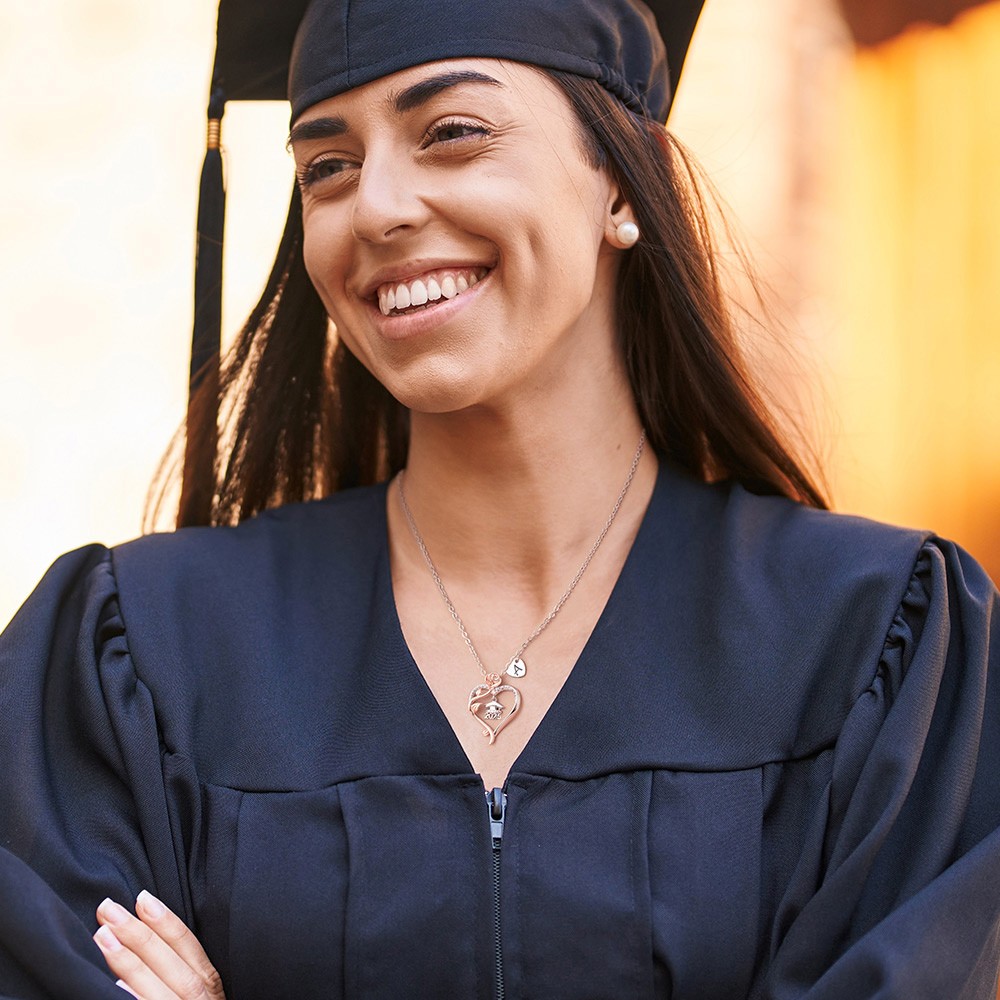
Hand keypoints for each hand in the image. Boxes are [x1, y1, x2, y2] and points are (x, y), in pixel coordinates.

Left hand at [93, 891, 225, 999]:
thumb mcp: (199, 991)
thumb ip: (179, 968)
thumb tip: (144, 930)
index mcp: (209, 983)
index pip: (189, 945)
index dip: (166, 921)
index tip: (142, 897)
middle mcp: (201, 999)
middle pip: (172, 963)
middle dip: (140, 934)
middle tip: (109, 909)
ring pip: (159, 990)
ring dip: (130, 963)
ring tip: (103, 938)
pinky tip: (116, 988)